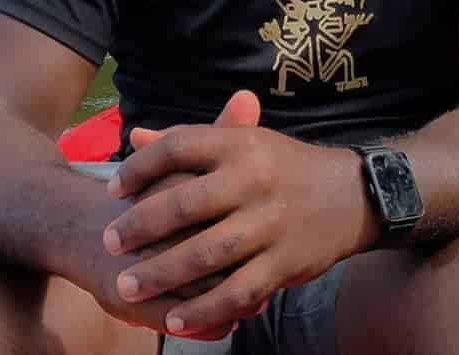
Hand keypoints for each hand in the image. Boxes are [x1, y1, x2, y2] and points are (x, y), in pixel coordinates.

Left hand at [92, 91, 260, 339]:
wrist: (350, 194)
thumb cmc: (283, 166)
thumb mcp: (243, 142)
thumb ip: (190, 140)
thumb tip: (137, 137)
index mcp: (240, 144)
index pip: (179, 146)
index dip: (140, 167)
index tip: (112, 190)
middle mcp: (253, 179)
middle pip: (186, 204)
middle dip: (141, 226)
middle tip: (108, 242)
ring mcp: (270, 223)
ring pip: (207, 254)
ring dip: (163, 274)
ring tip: (127, 286)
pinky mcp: (284, 263)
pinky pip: (238, 292)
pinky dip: (204, 310)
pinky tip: (175, 321)